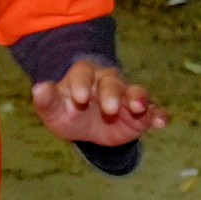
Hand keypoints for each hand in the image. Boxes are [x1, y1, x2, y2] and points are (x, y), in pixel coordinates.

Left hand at [32, 59, 165, 147]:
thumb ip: (46, 100)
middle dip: (111, 94)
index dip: (81, 84)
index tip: (79, 98)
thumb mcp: (54, 110)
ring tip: (140, 107)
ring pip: (135, 92)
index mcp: (84, 76)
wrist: (87, 126)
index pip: (82, 73)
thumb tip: (38, 88)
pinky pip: (153, 111)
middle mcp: (108, 82)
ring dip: (139, 98)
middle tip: (109, 108)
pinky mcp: (142, 113)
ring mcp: (127, 96)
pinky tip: (162, 122)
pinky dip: (159, 115)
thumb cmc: (68, 112)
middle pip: (112, 82)